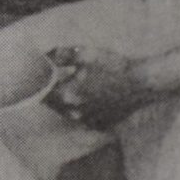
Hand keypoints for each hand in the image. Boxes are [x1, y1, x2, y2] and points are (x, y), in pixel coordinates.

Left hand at [44, 47, 159, 129]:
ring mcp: (88, 121)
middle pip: (53, 104)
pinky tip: (88, 98)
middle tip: (53, 80)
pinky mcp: (100, 125)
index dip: (38, 84)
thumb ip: (60, 55)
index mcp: (68, 95)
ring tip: (72, 87)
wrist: (142, 82)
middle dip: (51, 92)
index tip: (37, 77)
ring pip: (67, 112)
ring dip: (65, 102)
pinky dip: (81, 110)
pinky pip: (83, 119)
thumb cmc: (113, 66)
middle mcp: (75, 113)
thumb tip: (44, 56)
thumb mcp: (85, 54)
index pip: (42, 93)